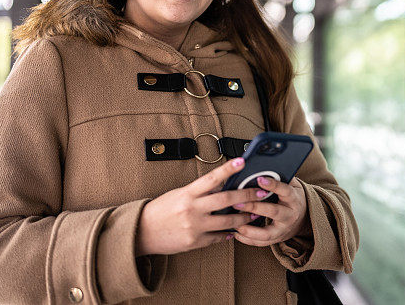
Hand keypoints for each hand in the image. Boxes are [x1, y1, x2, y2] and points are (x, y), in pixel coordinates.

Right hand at [135, 158, 270, 255]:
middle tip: (262, 193)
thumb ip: (199, 191)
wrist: (142, 232)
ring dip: (244, 218)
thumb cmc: (161, 210)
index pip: (212, 178)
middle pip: (226, 199)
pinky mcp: (195, 242)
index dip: (228, 169)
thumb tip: (222, 185)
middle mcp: (192, 209)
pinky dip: (229, 233)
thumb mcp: (178, 194)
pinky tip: (236, 230)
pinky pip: (219, 237)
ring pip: (228, 221)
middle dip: (247, 195)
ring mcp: (195, 226)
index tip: (242, 161)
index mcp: (187, 193)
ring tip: (254, 214)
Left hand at [230, 176, 308, 246]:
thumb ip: (280, 177)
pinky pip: (261, 243)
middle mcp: (290, 215)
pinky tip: (236, 233)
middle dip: (254, 207)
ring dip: (250, 229)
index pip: (285, 191)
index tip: (260, 179)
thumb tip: (262, 164)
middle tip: (237, 202)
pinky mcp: (276, 239)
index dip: (273, 185)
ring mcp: (283, 229)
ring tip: (235, 224)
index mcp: (294, 198)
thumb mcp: (291, 184)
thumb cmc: (292, 197)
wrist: (303, 218)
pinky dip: (248, 239)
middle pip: (273, 212)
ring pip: (267, 233)